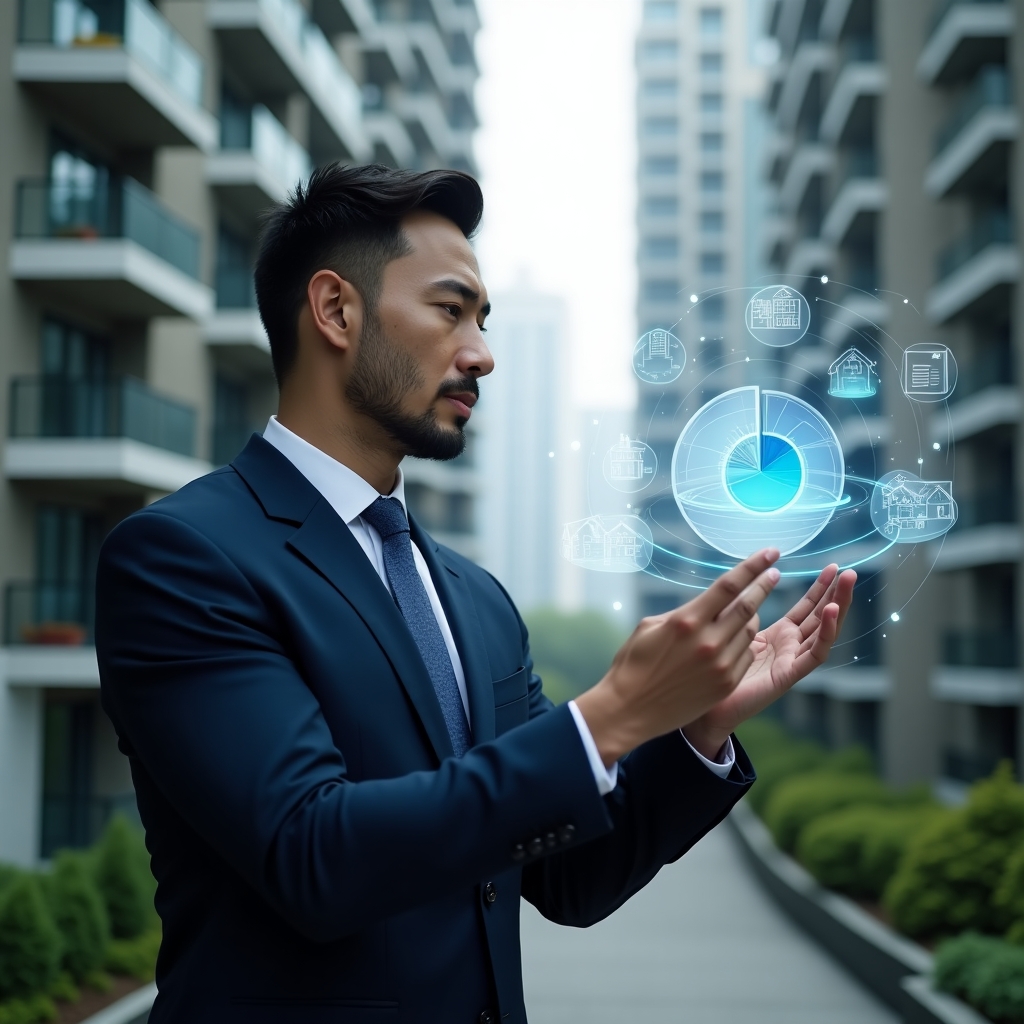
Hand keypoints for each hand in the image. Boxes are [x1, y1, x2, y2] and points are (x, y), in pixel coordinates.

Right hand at [575, 548, 782, 766]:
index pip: (728, 586)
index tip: (769, 554)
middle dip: (763, 587)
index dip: (752, 567)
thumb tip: (706, 604)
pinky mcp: (725, 684)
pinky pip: (746, 655)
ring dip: (750, 618)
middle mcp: (708, 641)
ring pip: (749, 631)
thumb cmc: (633, 664)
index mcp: (686, 621)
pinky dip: (744, 644)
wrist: (630, 710)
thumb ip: (683, 613)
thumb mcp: (650, 627)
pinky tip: (733, 642)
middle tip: (775, 574)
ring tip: (742, 614)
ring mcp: (720, 665)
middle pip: (747, 606)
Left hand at [682, 564, 856, 758]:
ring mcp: (792, 662)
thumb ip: (740, 613)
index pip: (806, 608)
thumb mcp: (731, 631)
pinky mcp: (789, 676)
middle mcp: (790, 648)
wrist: (707, 709)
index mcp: (779, 636)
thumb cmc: (714, 671)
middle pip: (820, 617)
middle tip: (848, 571)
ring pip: (824, 631)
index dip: (818, 589)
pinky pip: (815, 654)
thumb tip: (742, 589)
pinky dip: (827, 633)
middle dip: (835, 593)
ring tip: (847, 584)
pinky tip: (833, 612)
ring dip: (838, 606)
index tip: (830, 567)